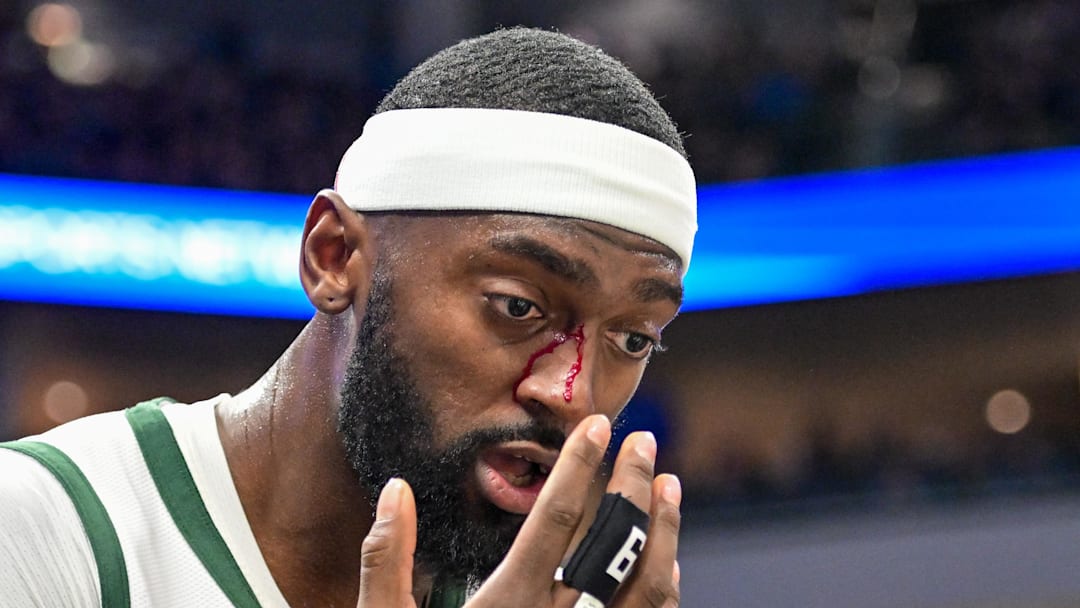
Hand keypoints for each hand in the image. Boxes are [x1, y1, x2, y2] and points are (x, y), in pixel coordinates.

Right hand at [356, 415, 681, 606]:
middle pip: (611, 543)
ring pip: (648, 586)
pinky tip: (665, 562)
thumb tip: (395, 490)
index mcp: (508, 606)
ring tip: (669, 485)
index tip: (597, 427)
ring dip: (664, 531)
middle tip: (642, 440)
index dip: (578, 467)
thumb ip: (386, 561)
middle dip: (631, 484)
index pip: (555, 519)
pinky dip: (664, 587)